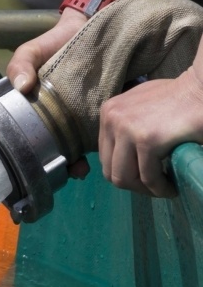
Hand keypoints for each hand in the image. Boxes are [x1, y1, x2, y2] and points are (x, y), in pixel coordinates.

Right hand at [6, 9, 89, 178]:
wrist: (89, 24)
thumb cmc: (54, 42)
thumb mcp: (30, 52)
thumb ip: (20, 64)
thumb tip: (22, 87)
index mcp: (40, 112)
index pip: (36, 140)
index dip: (39, 155)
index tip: (44, 165)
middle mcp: (60, 119)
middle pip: (61, 149)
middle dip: (66, 164)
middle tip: (73, 169)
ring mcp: (83, 115)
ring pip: (83, 144)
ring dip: (85, 157)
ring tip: (86, 166)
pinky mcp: (105, 106)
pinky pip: (105, 127)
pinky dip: (107, 138)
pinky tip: (106, 144)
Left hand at [98, 68, 202, 196]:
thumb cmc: (180, 97)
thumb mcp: (141, 109)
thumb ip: (126, 127)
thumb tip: (123, 157)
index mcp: (109, 113)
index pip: (106, 157)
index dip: (125, 173)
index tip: (144, 178)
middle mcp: (112, 119)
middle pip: (110, 170)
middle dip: (133, 185)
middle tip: (154, 187)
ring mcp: (127, 129)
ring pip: (124, 178)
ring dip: (145, 190)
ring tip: (164, 189)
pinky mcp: (147, 140)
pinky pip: (148, 177)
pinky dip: (160, 188)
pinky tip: (172, 188)